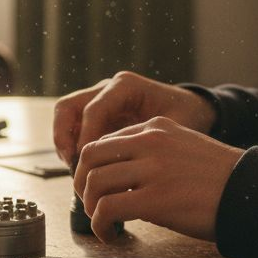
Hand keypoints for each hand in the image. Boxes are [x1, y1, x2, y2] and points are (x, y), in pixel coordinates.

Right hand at [52, 71, 216, 165]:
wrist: (192, 109)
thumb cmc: (186, 116)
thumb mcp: (175, 127)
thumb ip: (151, 143)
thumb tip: (126, 171)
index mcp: (126, 87)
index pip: (94, 109)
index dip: (86, 138)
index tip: (87, 162)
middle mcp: (107, 90)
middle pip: (68, 107)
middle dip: (64, 137)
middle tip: (73, 165)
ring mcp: (99, 101)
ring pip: (65, 116)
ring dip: (65, 143)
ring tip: (75, 170)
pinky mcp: (97, 116)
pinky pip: (73, 128)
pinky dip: (72, 147)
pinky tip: (84, 169)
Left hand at [74, 116, 243, 240]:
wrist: (251, 192)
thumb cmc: (222, 178)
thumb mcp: (184, 148)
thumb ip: (153, 154)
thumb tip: (123, 178)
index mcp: (156, 127)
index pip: (104, 140)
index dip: (92, 167)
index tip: (96, 187)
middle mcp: (150, 142)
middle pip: (90, 156)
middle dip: (82, 183)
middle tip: (90, 204)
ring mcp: (152, 169)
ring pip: (94, 182)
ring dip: (90, 207)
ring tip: (102, 222)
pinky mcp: (154, 199)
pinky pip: (107, 209)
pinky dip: (100, 225)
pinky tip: (110, 234)